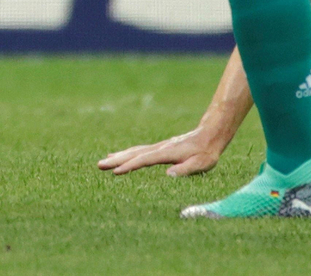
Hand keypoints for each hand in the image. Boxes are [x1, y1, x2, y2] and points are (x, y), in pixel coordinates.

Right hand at [97, 126, 227, 176]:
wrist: (210, 134)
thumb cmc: (206, 152)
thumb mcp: (201, 164)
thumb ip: (185, 170)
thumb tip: (168, 175)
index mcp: (168, 153)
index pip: (145, 160)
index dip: (130, 166)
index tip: (116, 172)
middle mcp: (160, 148)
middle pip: (135, 153)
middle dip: (117, 160)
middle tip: (100, 165)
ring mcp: (159, 147)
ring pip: (135, 151)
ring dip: (119, 156)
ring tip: (104, 161)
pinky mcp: (160, 148)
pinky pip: (139, 151)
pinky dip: (127, 153)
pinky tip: (119, 155)